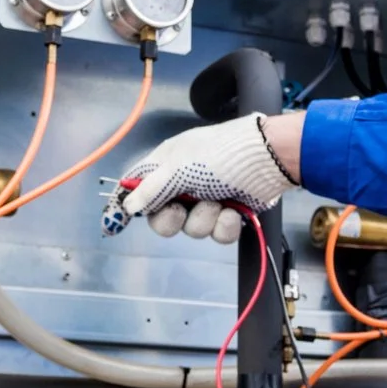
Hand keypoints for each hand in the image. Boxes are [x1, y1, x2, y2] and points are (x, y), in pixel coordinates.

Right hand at [107, 115, 299, 242]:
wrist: (269, 158)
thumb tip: (127, 207)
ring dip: (205, 219)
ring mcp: (207, 199)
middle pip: (161, 217)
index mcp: (167, 165)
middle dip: (172, 219)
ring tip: (219, 201)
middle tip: (181, 209)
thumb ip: (150, 188)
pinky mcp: (230, 214)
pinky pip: (217, 233)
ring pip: (192, 228)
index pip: (138, 186)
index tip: (117, 222)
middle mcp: (184, 184)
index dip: (128, 203)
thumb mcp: (179, 167)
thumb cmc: (220, 154)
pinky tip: (234, 211)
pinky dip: (225, 225)